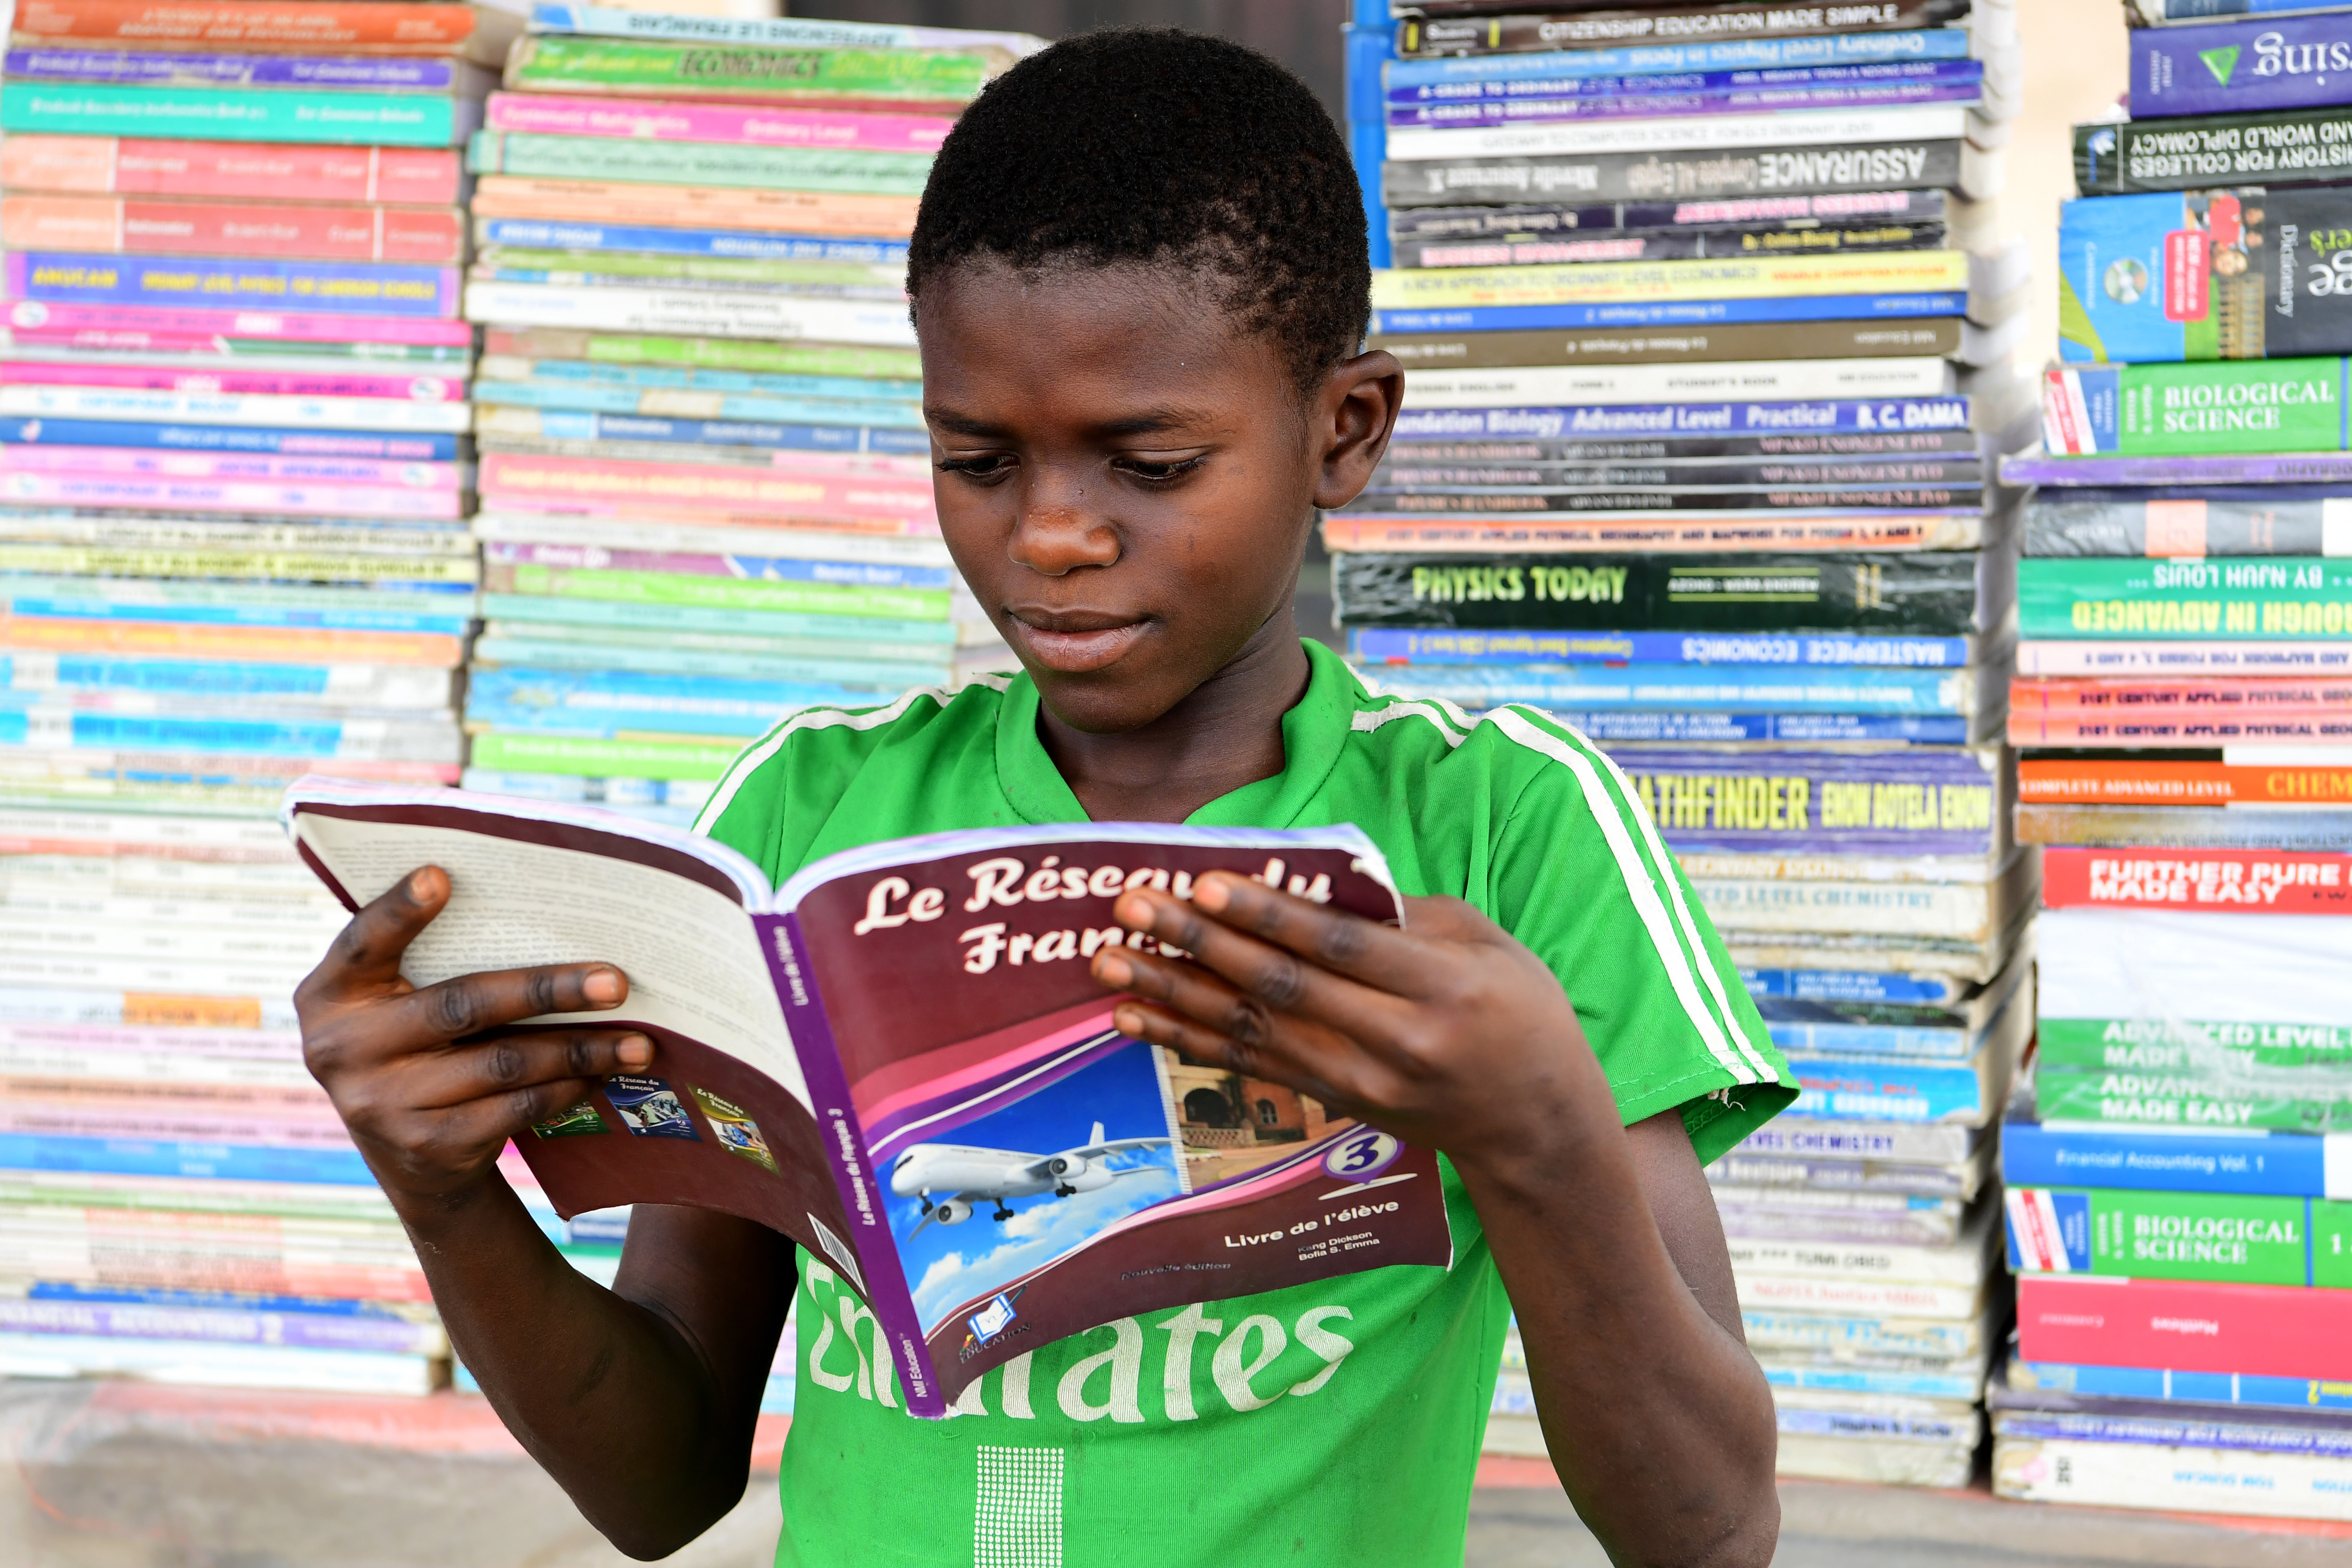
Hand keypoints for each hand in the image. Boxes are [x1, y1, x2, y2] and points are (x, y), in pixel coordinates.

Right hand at [295, 865, 652, 1204]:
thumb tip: (549, 920)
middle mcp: (343, 1049)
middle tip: (616, 982)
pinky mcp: (427, 1146)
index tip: (440, 876)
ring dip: (580, 1050)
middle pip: (461, 1005)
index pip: (361, 944)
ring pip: (503, 1063)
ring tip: (639, 1041)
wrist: (407, 1158)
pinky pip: (513, 1108)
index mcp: (331, 995)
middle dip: (548, 990)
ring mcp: (382, 1104)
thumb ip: (434, 962)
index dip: (397, 912)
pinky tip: (602, 1074)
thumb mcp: (400, 1004)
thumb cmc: (420, 1046)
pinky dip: (565, 1088)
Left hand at [1088, 871, 1616, 1164]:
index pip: (1339, 948)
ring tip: (1109, 962)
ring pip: (1250, 1031)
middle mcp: (1395, 1041)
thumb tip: (1316, 884)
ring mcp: (1360, 1080)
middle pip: (1281, 988)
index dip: (1268, 916)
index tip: (1206, 882)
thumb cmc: (1520, 1014)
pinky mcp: (1335, 1102)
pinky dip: (1187, 1040)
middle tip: (1132, 906)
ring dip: (1173, 995)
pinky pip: (1249, 1064)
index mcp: (1441, 988)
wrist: (1536, 1126)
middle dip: (1199, 944)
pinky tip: (1137, 1016)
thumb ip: (1406, 916)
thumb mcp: (1489, 945)